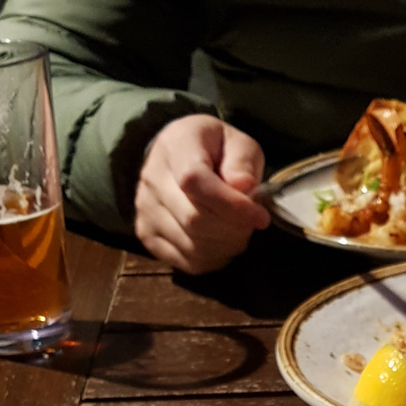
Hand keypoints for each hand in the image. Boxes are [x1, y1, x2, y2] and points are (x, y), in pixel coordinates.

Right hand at [135, 114, 270, 272]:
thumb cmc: (215, 150)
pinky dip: (213, 259)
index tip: (260, 216)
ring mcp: (146, 211)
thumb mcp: (238, 143)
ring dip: (226, 247)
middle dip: (234, 229)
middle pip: (193, 219)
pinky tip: (223, 243)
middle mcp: (152, 179)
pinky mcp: (148, 236)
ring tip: (239, 232)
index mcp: (176, 146)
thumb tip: (244, 186)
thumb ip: (243, 162)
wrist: (179, 158)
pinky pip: (187, 262)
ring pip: (192, 246)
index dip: (231, 205)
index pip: (194, 181)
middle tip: (252, 225)